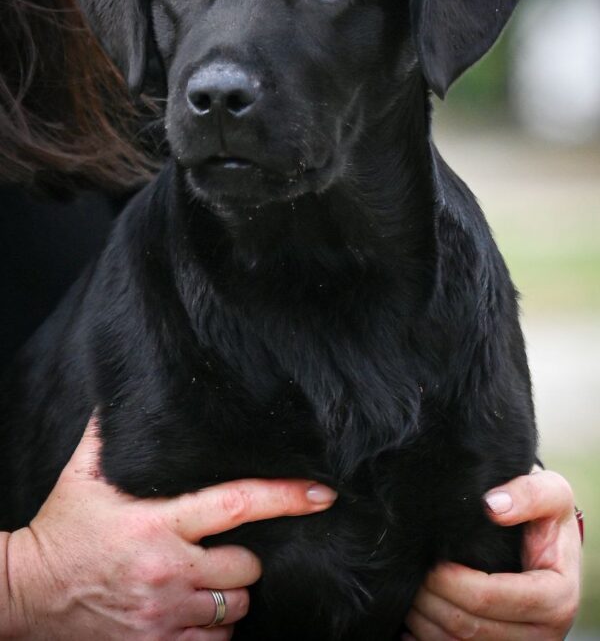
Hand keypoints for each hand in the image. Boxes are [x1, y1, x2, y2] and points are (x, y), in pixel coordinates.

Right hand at [2, 416, 336, 639]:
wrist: (25, 593)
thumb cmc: (61, 528)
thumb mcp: (84, 474)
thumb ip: (110, 432)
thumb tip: (125, 391)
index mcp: (159, 521)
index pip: (238, 504)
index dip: (286, 497)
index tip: (321, 493)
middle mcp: (169, 570)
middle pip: (247, 566)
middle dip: (245, 558)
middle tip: (223, 549)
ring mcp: (165, 615)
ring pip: (236, 608)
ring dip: (229, 595)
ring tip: (207, 581)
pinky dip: (214, 631)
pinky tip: (195, 613)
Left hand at [403, 470, 580, 639]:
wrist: (550, 539)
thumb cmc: (546, 515)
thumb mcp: (550, 491)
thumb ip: (529, 493)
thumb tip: (493, 506)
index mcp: (556, 598)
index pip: (489, 598)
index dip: (452, 582)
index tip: (430, 561)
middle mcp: (545, 632)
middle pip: (471, 626)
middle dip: (433, 600)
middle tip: (413, 572)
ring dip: (428, 621)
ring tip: (412, 590)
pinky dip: (430, 637)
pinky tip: (415, 618)